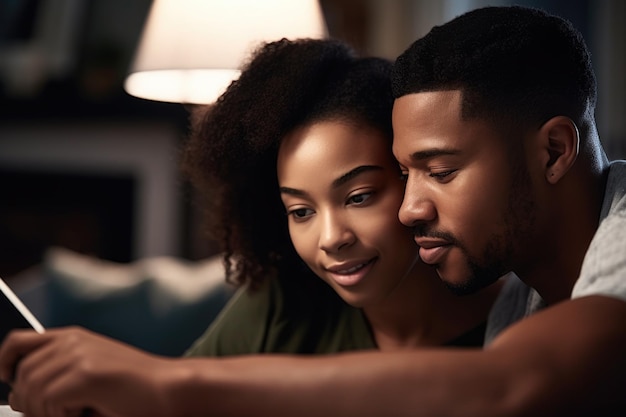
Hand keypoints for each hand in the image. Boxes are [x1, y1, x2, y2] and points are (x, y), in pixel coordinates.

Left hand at [0, 327, 179, 416]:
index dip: (4, 361)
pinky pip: (49, 401)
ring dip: (45, 412)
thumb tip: (17, 393)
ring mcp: (80, 355)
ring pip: (31, 390)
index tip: (5, 380)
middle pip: (21, 375)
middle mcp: (73, 341)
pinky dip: (60, 415)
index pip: (17, 342)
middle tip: (54, 414)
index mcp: (73, 337)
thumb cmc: (135, 387)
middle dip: (29, 403)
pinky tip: (83, 411)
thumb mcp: (91, 371)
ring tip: (72, 413)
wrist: (170, 389)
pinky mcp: (86, 373)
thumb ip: (59, 371)